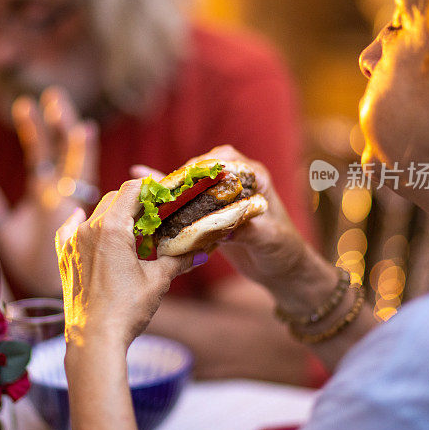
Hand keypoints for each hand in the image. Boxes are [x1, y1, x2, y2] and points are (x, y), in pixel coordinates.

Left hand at [0, 87, 99, 296]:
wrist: (43, 293)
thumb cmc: (27, 267)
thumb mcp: (1, 231)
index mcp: (43, 194)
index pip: (39, 154)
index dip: (32, 129)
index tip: (22, 103)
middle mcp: (59, 192)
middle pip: (61, 149)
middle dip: (57, 122)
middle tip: (52, 94)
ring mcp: (69, 200)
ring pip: (74, 159)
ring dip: (68, 132)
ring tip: (60, 104)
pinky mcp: (75, 209)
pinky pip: (82, 177)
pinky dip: (82, 154)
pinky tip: (82, 132)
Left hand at [55, 179, 192, 348]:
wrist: (94, 339)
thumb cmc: (126, 309)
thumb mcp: (157, 281)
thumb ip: (178, 259)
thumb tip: (201, 252)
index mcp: (112, 227)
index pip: (132, 190)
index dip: (151, 189)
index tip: (164, 195)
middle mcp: (88, 228)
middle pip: (114, 199)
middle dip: (135, 203)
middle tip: (154, 215)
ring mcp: (73, 241)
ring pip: (95, 213)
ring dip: (113, 215)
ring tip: (131, 229)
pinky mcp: (64, 256)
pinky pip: (69, 229)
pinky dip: (79, 223)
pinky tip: (82, 219)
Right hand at [132, 145, 310, 285]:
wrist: (283, 270)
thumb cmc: (284, 250)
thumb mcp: (269, 240)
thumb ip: (249, 229)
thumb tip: (226, 224)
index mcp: (256, 179)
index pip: (227, 159)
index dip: (205, 165)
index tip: (186, 178)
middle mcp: (237, 183)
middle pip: (204, 168)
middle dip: (183, 176)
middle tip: (163, 190)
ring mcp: (223, 197)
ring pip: (194, 184)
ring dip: (174, 188)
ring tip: (149, 192)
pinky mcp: (212, 213)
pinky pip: (189, 202)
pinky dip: (170, 196)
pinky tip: (144, 184)